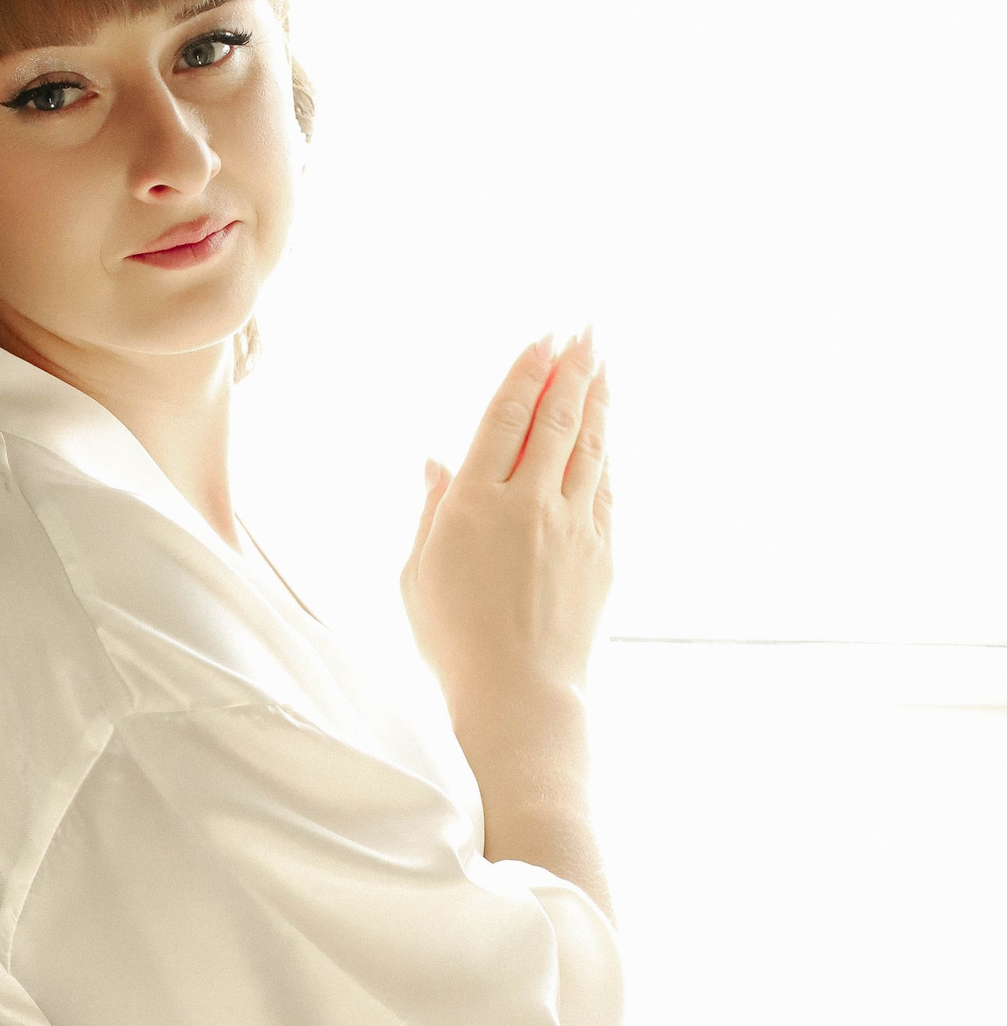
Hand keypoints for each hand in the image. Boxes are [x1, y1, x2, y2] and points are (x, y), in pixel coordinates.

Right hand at [399, 329, 613, 715]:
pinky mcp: (602, 552)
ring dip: (599, 397)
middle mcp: (528, 504)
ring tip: (605, 361)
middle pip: (556, 418)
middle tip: (587, 329)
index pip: (505, 417)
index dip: (527, 373)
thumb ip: (433, 509)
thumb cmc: (454, 641)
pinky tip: (607, 430)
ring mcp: (572, 526)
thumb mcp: (418, 573)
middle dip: (573, 368)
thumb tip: (439, 460)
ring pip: (590, 445)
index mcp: (474, 504)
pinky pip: (605, 486)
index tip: (544, 337)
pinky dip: (606, 451)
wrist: (519, 696)